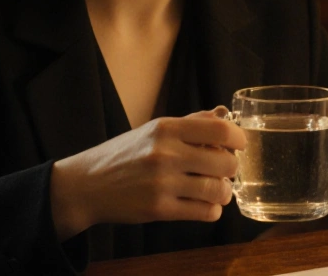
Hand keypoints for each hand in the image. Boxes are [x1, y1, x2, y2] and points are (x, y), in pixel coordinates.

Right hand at [50, 107, 245, 238]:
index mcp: (167, 128)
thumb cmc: (125, 154)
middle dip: (232, 168)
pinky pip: (204, 212)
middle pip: (225, 162)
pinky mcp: (159, 209)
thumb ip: (191, 122)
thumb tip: (224, 115)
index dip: (239, 139)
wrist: (87, 184)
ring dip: (225, 192)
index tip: (239, 145)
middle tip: (225, 170)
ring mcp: (162, 183)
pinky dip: (212, 210)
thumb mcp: (154, 129)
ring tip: (218, 190)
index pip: (220, 129)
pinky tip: (205, 204)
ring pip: (218, 190)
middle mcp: (166, 153)